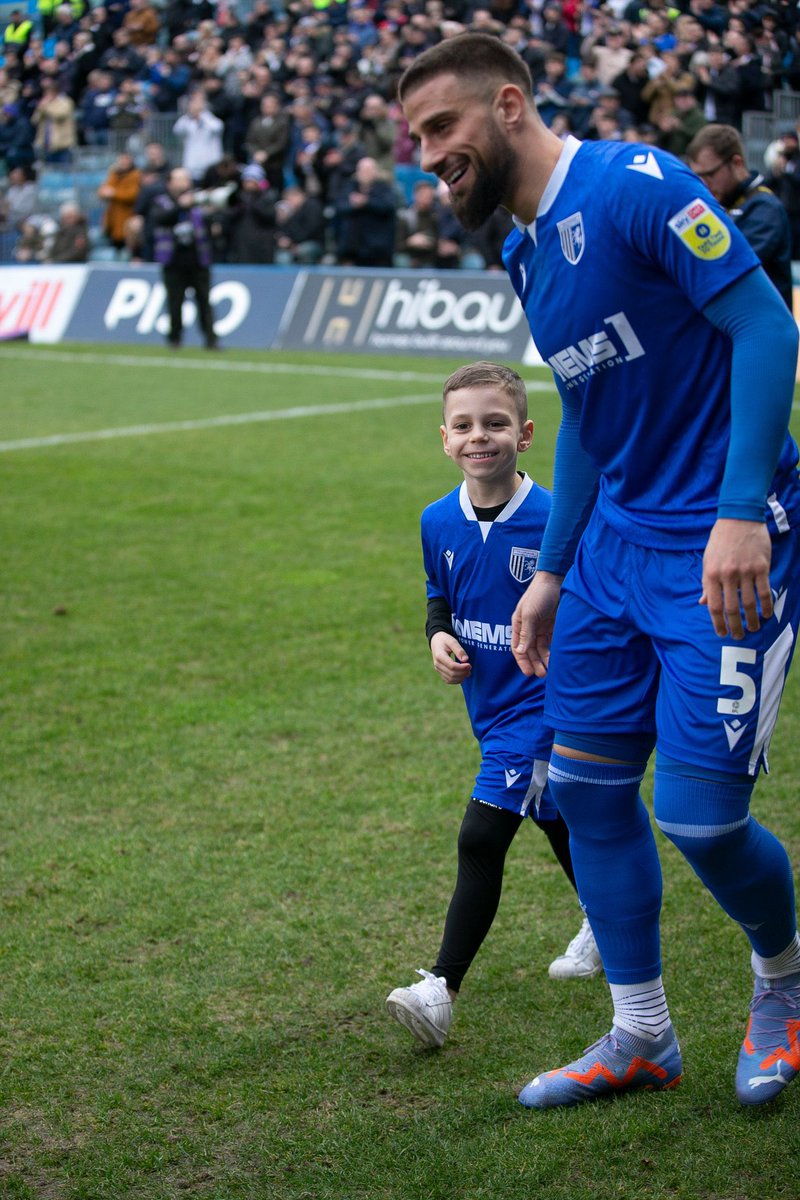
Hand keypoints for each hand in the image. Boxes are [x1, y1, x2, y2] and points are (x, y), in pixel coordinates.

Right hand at [430, 632, 470, 683]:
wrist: (436, 641)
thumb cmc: (445, 640)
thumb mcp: (452, 641)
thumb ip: (459, 650)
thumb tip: (466, 660)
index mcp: (439, 656)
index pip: (452, 666)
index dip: (462, 668)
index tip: (469, 665)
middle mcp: (437, 664)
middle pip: (452, 674)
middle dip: (463, 673)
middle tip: (470, 667)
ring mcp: (438, 669)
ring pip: (450, 679)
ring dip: (460, 678)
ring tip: (467, 672)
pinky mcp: (440, 672)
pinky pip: (448, 680)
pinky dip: (456, 680)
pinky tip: (463, 675)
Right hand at [511, 571, 563, 676]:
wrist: (556, 580)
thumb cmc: (539, 595)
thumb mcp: (530, 614)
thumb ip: (526, 633)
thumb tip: (520, 651)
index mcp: (519, 625)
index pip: (518, 648)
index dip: (522, 661)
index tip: (529, 673)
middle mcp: (528, 628)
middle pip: (530, 650)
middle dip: (535, 663)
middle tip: (542, 675)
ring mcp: (541, 627)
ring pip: (541, 648)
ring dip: (545, 659)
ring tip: (550, 670)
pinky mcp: (552, 626)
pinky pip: (552, 642)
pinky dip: (553, 651)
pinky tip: (558, 659)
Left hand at [700, 518, 772, 638]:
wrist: (739, 518)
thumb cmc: (720, 540)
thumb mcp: (708, 560)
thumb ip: (707, 583)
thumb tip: (703, 603)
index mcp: (711, 574)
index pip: (714, 606)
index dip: (718, 623)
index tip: (722, 633)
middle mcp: (727, 575)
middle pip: (732, 608)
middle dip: (735, 626)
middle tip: (738, 636)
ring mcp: (745, 571)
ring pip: (749, 602)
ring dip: (752, 619)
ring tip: (753, 628)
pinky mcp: (761, 566)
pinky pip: (764, 591)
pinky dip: (766, 605)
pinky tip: (766, 614)